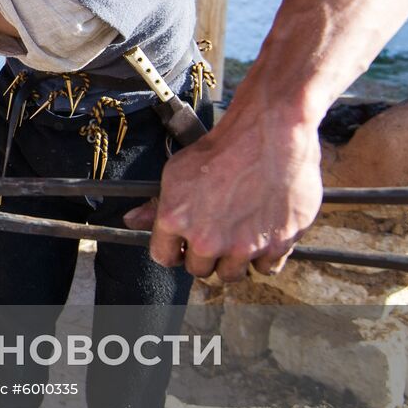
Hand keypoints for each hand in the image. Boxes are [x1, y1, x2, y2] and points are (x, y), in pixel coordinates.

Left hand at [122, 110, 321, 281]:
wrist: (270, 133)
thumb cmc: (222, 147)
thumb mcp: (177, 171)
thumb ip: (155, 203)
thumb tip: (130, 220)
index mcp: (175, 221)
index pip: (164, 257)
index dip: (173, 251)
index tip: (182, 246)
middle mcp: (206, 240)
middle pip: (199, 270)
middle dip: (204, 256)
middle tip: (215, 236)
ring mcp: (242, 246)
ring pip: (231, 273)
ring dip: (233, 260)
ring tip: (239, 236)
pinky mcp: (276, 246)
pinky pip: (265, 268)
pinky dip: (266, 256)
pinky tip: (263, 235)